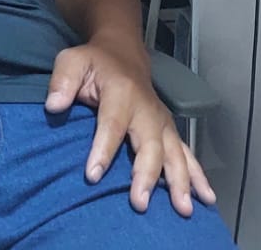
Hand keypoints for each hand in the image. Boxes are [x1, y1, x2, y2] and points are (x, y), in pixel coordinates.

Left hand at [45, 41, 214, 217]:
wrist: (123, 52)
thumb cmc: (94, 62)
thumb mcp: (73, 61)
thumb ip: (62, 81)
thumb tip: (53, 106)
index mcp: (121, 92)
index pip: (112, 124)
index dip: (103, 150)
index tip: (93, 175)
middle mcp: (146, 108)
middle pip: (148, 143)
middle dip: (146, 173)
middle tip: (140, 202)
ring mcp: (162, 120)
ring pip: (174, 152)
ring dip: (179, 181)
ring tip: (182, 209)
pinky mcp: (170, 130)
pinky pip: (187, 154)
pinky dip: (198, 176)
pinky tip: (206, 199)